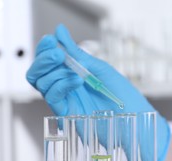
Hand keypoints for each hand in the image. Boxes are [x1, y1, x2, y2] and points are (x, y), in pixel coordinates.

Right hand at [26, 24, 169, 160]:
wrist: (134, 118)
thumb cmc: (123, 95)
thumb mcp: (100, 69)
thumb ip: (78, 53)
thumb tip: (60, 31)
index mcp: (74, 73)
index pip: (48, 60)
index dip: (45, 49)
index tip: (51, 40)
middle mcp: (66, 86)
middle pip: (38, 72)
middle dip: (43, 60)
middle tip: (58, 55)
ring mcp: (65, 99)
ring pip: (41, 83)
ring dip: (56, 73)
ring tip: (77, 73)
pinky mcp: (66, 113)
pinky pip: (52, 96)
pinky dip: (61, 85)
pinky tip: (76, 81)